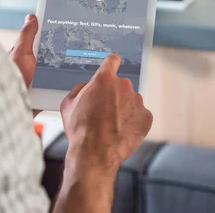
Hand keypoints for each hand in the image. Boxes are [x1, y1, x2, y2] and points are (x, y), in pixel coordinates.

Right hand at [60, 54, 152, 172]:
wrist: (95, 154)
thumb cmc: (80, 130)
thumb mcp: (68, 104)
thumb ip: (79, 89)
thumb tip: (87, 88)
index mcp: (105, 79)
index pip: (113, 60)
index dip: (111, 64)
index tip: (112, 67)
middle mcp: (124, 86)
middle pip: (121, 84)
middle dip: (114, 94)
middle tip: (104, 110)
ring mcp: (137, 101)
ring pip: (131, 100)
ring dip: (124, 108)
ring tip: (112, 125)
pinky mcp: (146, 117)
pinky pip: (140, 115)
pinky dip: (133, 121)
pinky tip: (122, 131)